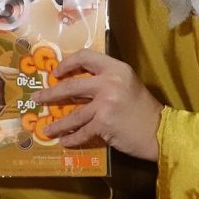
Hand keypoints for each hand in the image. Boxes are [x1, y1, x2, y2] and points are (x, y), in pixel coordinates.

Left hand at [34, 50, 163, 161]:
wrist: (160, 130)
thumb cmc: (144, 108)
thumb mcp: (127, 84)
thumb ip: (106, 80)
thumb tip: (77, 85)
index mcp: (116, 68)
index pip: (85, 56)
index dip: (68, 63)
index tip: (56, 73)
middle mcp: (109, 82)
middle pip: (71, 85)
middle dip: (50, 93)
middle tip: (38, 98)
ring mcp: (105, 104)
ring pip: (72, 114)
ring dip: (57, 124)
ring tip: (46, 130)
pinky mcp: (103, 124)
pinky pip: (81, 132)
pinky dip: (71, 139)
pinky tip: (64, 142)